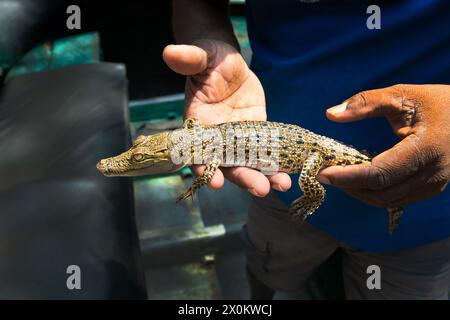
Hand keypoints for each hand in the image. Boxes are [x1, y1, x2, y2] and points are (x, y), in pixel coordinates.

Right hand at [163, 39, 290, 195]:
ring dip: (265, 176)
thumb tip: (169, 52)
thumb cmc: (211, 59)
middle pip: (228, 164)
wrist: (230, 63)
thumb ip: (190, 59)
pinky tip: (290, 172)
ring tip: (282, 184)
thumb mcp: (203, 57)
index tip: (216, 183)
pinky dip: (276, 163)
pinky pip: (265, 153)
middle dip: (244, 177)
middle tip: (261, 189)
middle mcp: (217, 139)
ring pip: (249, 163)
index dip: (205, 168)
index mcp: (199, 125)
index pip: (198, 153)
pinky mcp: (256, 136)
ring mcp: (238, 140)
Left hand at [319, 84, 449, 207]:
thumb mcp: (402, 95)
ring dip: (358, 192)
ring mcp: (434, 185)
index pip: (379, 174)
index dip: (348, 177)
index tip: (322, 172)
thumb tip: (330, 114)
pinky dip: (373, 192)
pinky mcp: (431, 189)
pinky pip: (396, 199)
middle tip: (323, 174)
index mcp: (426, 148)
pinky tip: (358, 178)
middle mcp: (433, 173)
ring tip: (337, 176)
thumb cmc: (436, 102)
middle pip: (380, 194)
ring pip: (387, 201)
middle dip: (348, 187)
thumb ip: (365, 103)